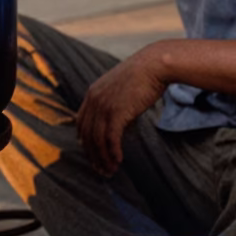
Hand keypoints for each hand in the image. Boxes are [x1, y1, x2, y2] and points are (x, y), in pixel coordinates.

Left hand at [76, 44, 168, 176]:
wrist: (154, 65)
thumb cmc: (142, 76)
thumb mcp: (120, 88)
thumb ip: (113, 104)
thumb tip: (116, 125)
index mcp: (92, 93)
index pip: (81, 123)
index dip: (85, 142)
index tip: (92, 154)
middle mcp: (94, 100)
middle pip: (87, 135)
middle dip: (92, 155)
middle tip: (100, 169)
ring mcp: (104, 105)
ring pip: (97, 140)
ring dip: (103, 158)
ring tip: (110, 170)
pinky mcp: (117, 112)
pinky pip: (110, 138)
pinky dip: (113, 152)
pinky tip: (118, 160)